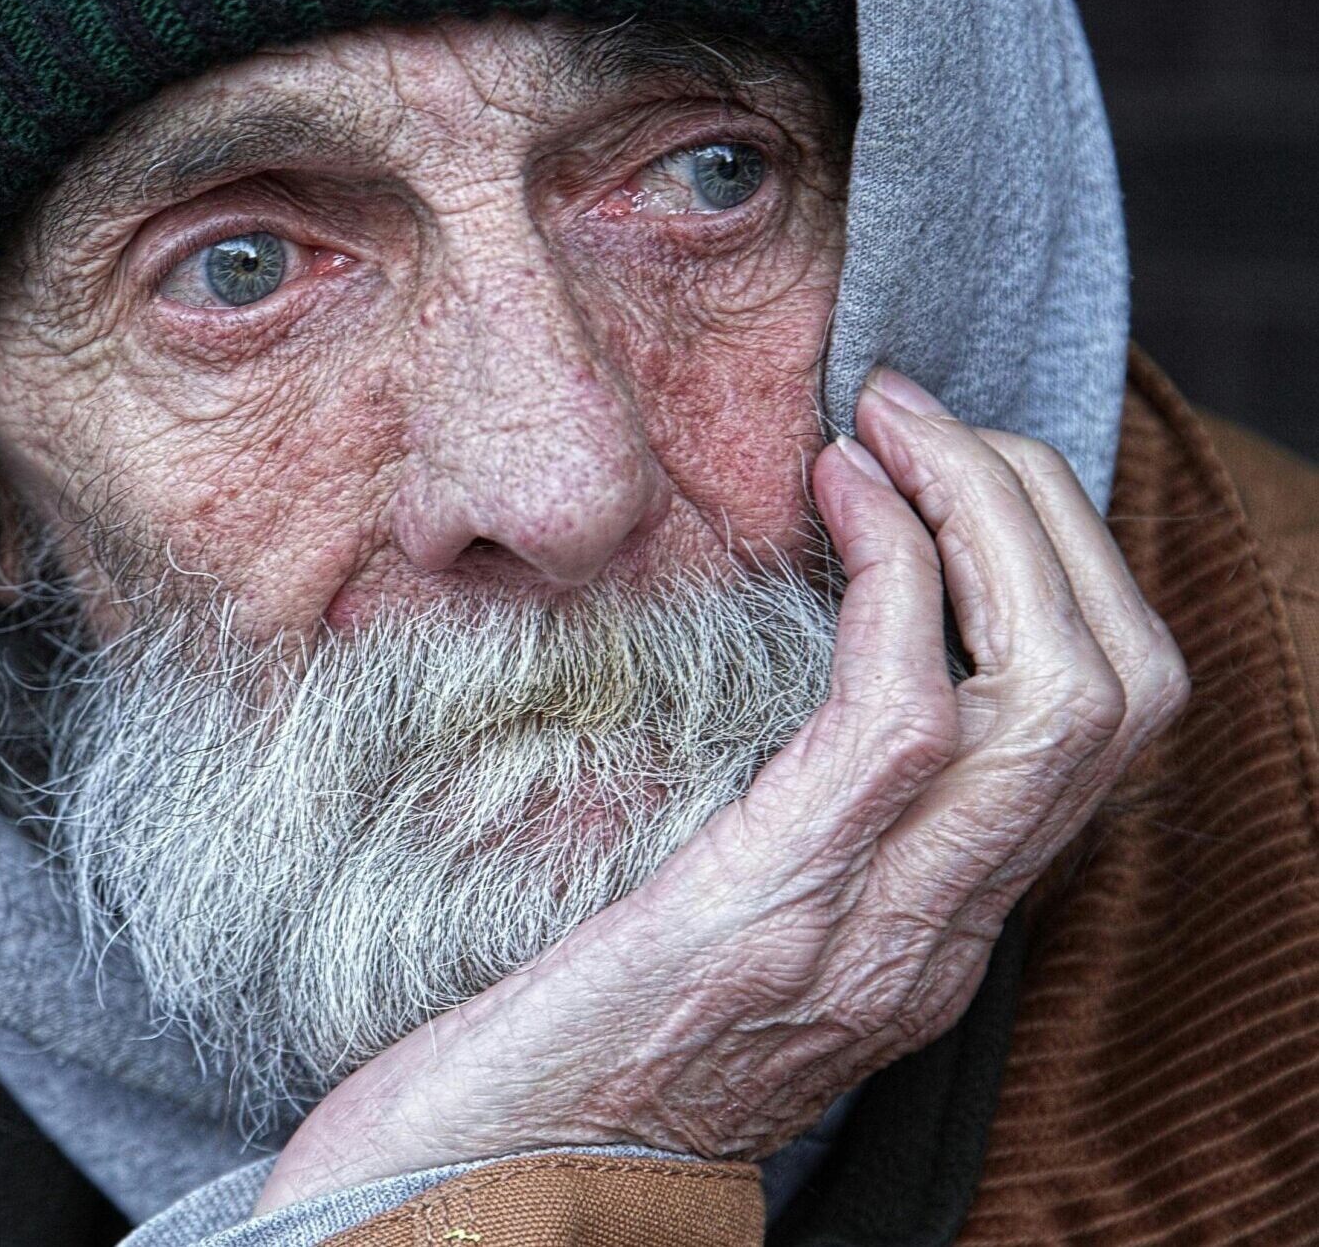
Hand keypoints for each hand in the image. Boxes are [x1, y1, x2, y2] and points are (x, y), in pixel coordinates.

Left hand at [254, 367, 1188, 1212]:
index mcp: (934, 918)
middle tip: (928, 418)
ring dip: (990, 517)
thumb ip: (791, 815)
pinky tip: (833, 496)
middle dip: (1046, 514)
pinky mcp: (771, 910)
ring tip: (894, 426)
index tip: (946, 461)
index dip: (1060, 563)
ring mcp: (876, 927)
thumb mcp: (724, 914)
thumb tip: (803, 661)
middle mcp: (942, 927)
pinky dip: (897, 575)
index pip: (1099, 724)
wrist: (470, 1203)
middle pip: (1116, 688)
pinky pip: (903, 715)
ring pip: (1055, 693)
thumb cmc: (569, 1040)